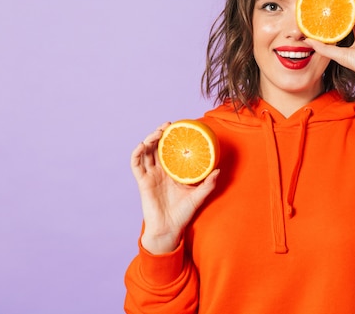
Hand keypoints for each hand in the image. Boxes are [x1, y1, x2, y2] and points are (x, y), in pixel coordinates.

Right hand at [131, 122, 219, 253]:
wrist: (169, 229)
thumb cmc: (183, 213)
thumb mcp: (198, 196)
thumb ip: (208, 184)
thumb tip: (218, 170)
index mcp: (173, 171)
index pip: (171, 149)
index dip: (173, 138)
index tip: (180, 127)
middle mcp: (161, 171)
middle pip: (157, 147)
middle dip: (160, 133)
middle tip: (168, 125)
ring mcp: (151, 175)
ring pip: (146, 152)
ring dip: (150, 139)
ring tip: (157, 132)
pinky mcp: (143, 182)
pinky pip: (136, 165)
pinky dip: (137, 153)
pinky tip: (142, 145)